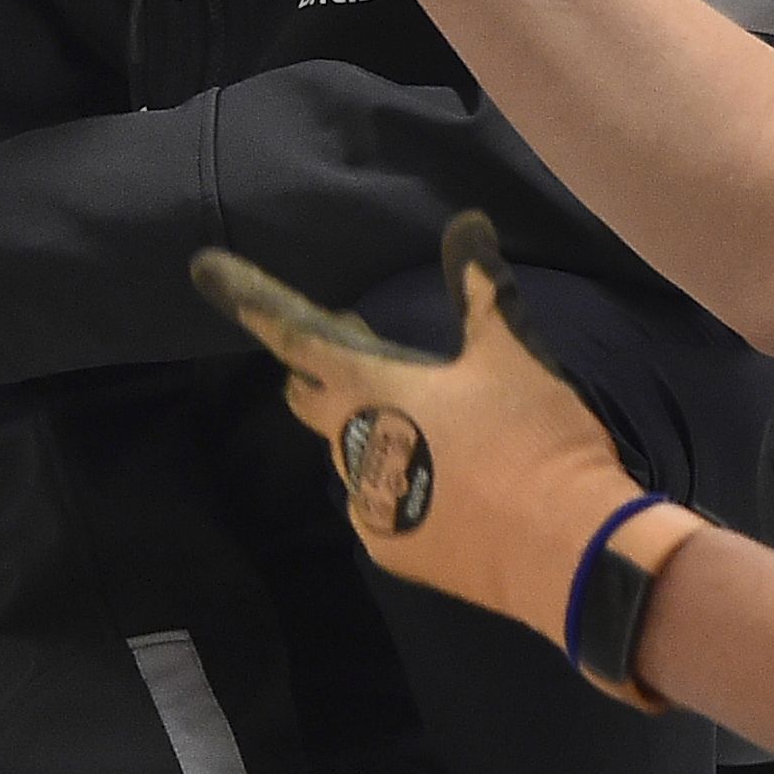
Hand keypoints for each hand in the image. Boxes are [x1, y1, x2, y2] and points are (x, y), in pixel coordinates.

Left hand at [196, 217, 700, 699]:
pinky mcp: (395, 551)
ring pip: (351, 455)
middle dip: (321, 371)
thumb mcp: (512, 353)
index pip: (296, 336)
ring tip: (427, 421)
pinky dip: (399, 484)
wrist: (566, 551)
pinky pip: (381, 505)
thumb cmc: (532, 439)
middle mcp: (352, 449)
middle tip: (358, 347)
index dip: (255, 303)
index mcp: (369, 391)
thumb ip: (480, 289)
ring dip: (371, 430)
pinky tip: (444, 482)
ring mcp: (369, 506)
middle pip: (311, 397)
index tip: (207, 271)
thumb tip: (466, 222)